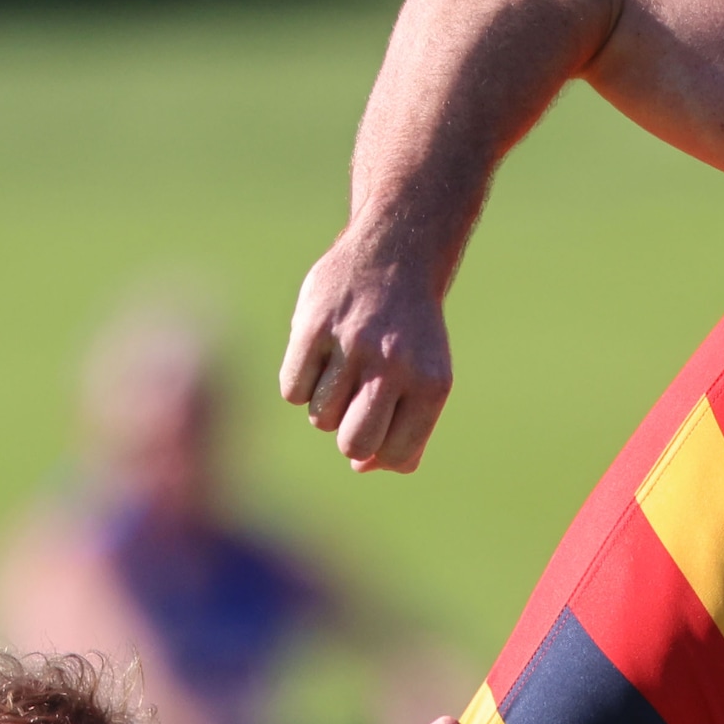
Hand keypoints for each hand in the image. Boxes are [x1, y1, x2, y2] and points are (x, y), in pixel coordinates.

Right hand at [279, 231, 453, 474]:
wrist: (395, 255)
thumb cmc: (410, 335)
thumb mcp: (426, 382)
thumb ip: (405, 434)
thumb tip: (361, 468)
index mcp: (431, 385)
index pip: (394, 454)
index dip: (379, 450)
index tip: (379, 424)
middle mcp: (394, 365)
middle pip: (353, 444)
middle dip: (348, 435)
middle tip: (354, 404)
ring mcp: (352, 344)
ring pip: (320, 419)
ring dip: (325, 404)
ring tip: (341, 370)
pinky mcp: (314, 327)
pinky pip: (292, 391)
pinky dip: (301, 382)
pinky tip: (318, 356)